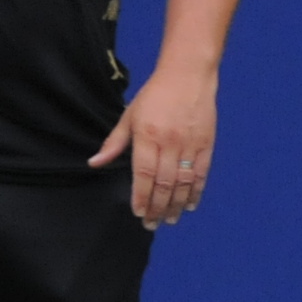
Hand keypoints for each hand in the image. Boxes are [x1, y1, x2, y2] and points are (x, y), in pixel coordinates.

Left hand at [94, 61, 218, 225]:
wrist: (188, 76)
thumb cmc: (155, 95)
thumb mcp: (129, 115)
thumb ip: (114, 142)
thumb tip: (95, 163)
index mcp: (147, 136)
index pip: (143, 174)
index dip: (141, 197)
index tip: (139, 213)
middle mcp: (169, 143)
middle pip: (163, 184)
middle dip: (157, 207)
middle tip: (152, 225)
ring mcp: (189, 145)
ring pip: (183, 183)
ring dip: (176, 205)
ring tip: (169, 220)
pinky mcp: (206, 144)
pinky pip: (200, 174)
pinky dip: (195, 191)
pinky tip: (189, 205)